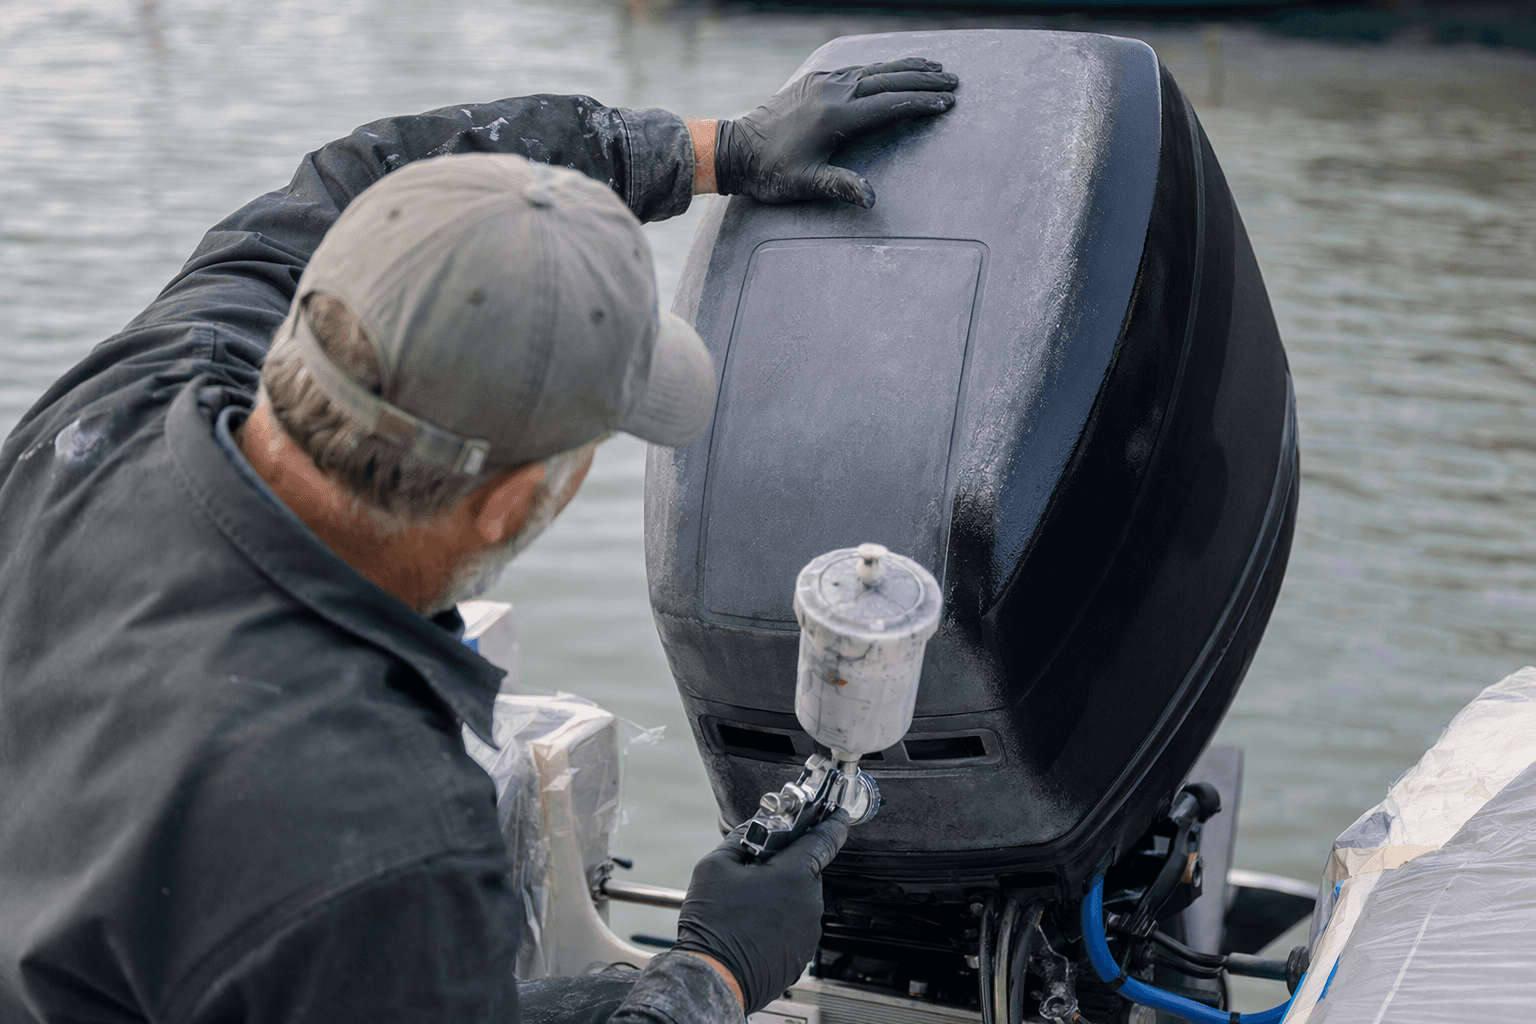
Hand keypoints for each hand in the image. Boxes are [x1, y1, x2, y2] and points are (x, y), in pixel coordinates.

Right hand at [672, 811, 850, 1013]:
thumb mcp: (715, 866)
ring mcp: (809, 931)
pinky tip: (754, 926)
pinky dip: (780, 921)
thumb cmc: (713, 925)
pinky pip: (795, 925)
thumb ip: (740, 839)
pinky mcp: (802, 953)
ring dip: (781, 895)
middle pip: (806, 870)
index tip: (838, 815)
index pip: (825, 839)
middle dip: (785, 866)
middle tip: (756, 870)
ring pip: (799, 899)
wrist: (712, 978)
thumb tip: (752, 829)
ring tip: (748, 905)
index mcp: (794, 875)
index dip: (833, 822)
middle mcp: (810, 903)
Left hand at [716, 58, 958, 207]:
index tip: (946, 102)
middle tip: (953, 80)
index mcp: (835, 117)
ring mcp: (823, 83)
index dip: (920, 102)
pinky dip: (881, 68)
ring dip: (906, 68)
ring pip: (874, 70)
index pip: (889, 105)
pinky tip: (894, 69)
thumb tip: (872, 199)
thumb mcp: (806, 185)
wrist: (736, 150)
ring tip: (934, 66)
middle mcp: (832, 92)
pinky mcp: (814, 81)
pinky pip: (856, 69)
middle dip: (923, 79)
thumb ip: (841, 187)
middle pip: (887, 80)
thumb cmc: (771, 173)